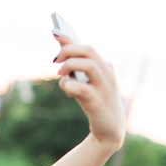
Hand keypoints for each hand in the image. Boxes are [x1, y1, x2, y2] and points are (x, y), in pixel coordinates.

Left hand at [52, 35, 124, 150]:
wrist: (109, 131)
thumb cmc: (94, 103)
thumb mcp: (84, 83)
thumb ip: (75, 68)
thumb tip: (60, 50)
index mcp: (104, 68)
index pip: (87, 48)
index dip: (70, 40)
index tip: (56, 34)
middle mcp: (107, 75)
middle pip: (89, 51)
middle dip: (69, 51)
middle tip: (56, 61)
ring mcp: (105, 88)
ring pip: (88, 65)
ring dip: (70, 66)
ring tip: (61, 74)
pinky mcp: (99, 103)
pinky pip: (83, 88)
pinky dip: (70, 86)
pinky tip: (68, 91)